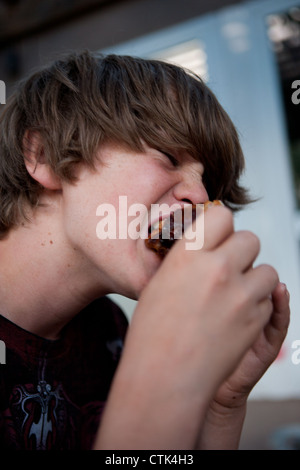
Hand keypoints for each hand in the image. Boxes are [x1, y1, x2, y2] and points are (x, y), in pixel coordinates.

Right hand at [95, 206, 280, 448]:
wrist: (164, 378)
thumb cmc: (153, 333)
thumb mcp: (159, 284)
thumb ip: (187, 260)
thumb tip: (204, 248)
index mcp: (187, 254)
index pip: (222, 216)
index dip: (222, 226)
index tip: (219, 238)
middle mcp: (217, 268)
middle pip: (250, 240)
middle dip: (242, 253)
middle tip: (230, 269)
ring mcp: (240, 295)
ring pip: (268, 271)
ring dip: (255, 280)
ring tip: (236, 296)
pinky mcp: (256, 320)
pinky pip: (269, 301)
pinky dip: (257, 306)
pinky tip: (236, 319)